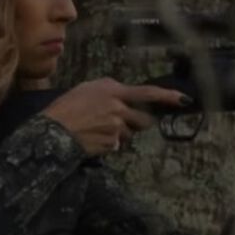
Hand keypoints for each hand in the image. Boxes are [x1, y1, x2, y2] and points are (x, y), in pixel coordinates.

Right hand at [41, 77, 189, 154]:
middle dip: (137, 124)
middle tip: (119, 123)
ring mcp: (116, 127)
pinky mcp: (111, 143)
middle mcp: (118, 107)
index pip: (147, 92)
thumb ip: (110, 90)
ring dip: (119, 135)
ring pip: (129, 134)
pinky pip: (116, 146)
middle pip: (144, 120)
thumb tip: (126, 97)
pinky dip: (108, 144)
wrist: (51, 130)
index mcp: (112, 90)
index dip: (168, 96)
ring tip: (96, 130)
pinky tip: (92, 139)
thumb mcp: (87, 89)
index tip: (183, 99)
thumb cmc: (66, 108)